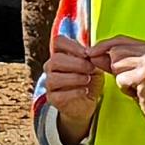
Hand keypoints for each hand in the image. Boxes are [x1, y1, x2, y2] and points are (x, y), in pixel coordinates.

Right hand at [35, 15, 106, 132]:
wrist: (88, 102)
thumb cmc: (90, 80)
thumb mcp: (95, 66)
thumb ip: (92, 57)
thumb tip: (90, 52)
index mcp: (61, 54)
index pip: (58, 42)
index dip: (72, 45)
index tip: (86, 53)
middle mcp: (51, 67)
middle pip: (55, 59)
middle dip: (76, 63)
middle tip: (91, 68)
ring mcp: (50, 83)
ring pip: (54, 77)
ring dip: (74, 78)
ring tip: (88, 80)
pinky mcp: (52, 98)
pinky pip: (58, 94)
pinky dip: (74, 92)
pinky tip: (85, 91)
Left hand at [98, 37, 144, 144]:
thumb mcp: (131, 73)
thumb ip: (113, 62)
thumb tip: (94, 53)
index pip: (119, 39)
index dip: (103, 46)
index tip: (90, 52)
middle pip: (115, 52)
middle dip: (116, 69)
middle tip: (133, 81)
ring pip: (115, 65)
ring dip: (121, 79)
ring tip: (136, 86)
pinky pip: (120, 79)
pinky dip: (125, 89)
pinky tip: (138, 92)